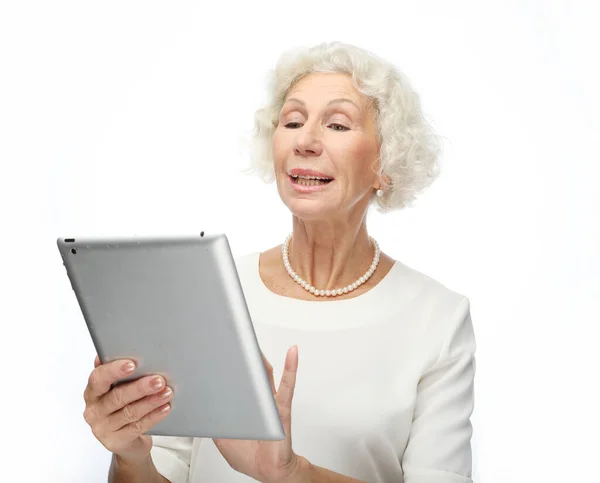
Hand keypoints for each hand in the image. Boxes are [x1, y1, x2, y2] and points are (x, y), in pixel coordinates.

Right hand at [83, 355, 173, 461]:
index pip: (98, 379)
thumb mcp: (116, 388)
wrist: (126, 440)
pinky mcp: (116, 441)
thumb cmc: (121, 406)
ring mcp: (103, 428)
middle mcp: (94, 410)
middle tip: (158, 380)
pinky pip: (138, 427)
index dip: (114, 371)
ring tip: (167, 392)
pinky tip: (165, 407)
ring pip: (130, 412)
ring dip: (151, 401)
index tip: (132, 364)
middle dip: (140, 387)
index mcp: (92, 392)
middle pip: (117, 397)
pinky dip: (153, 416)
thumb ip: (115, 372)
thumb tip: (113, 351)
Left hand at [212, 346, 301, 482]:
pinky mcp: (281, 408)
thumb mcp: (222, 438)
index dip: (224, 364)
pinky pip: (287, 386)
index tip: (213, 349)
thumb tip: (201, 406)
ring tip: (253, 342)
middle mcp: (256, 398)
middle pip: (248, 371)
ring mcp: (270, 401)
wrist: (270, 470)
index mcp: (242, 402)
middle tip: (229, 338)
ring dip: (260, 358)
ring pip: (265, 374)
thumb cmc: (250, 455)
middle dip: (240, 355)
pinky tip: (292, 353)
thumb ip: (213, 421)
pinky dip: (291, 367)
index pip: (233, 378)